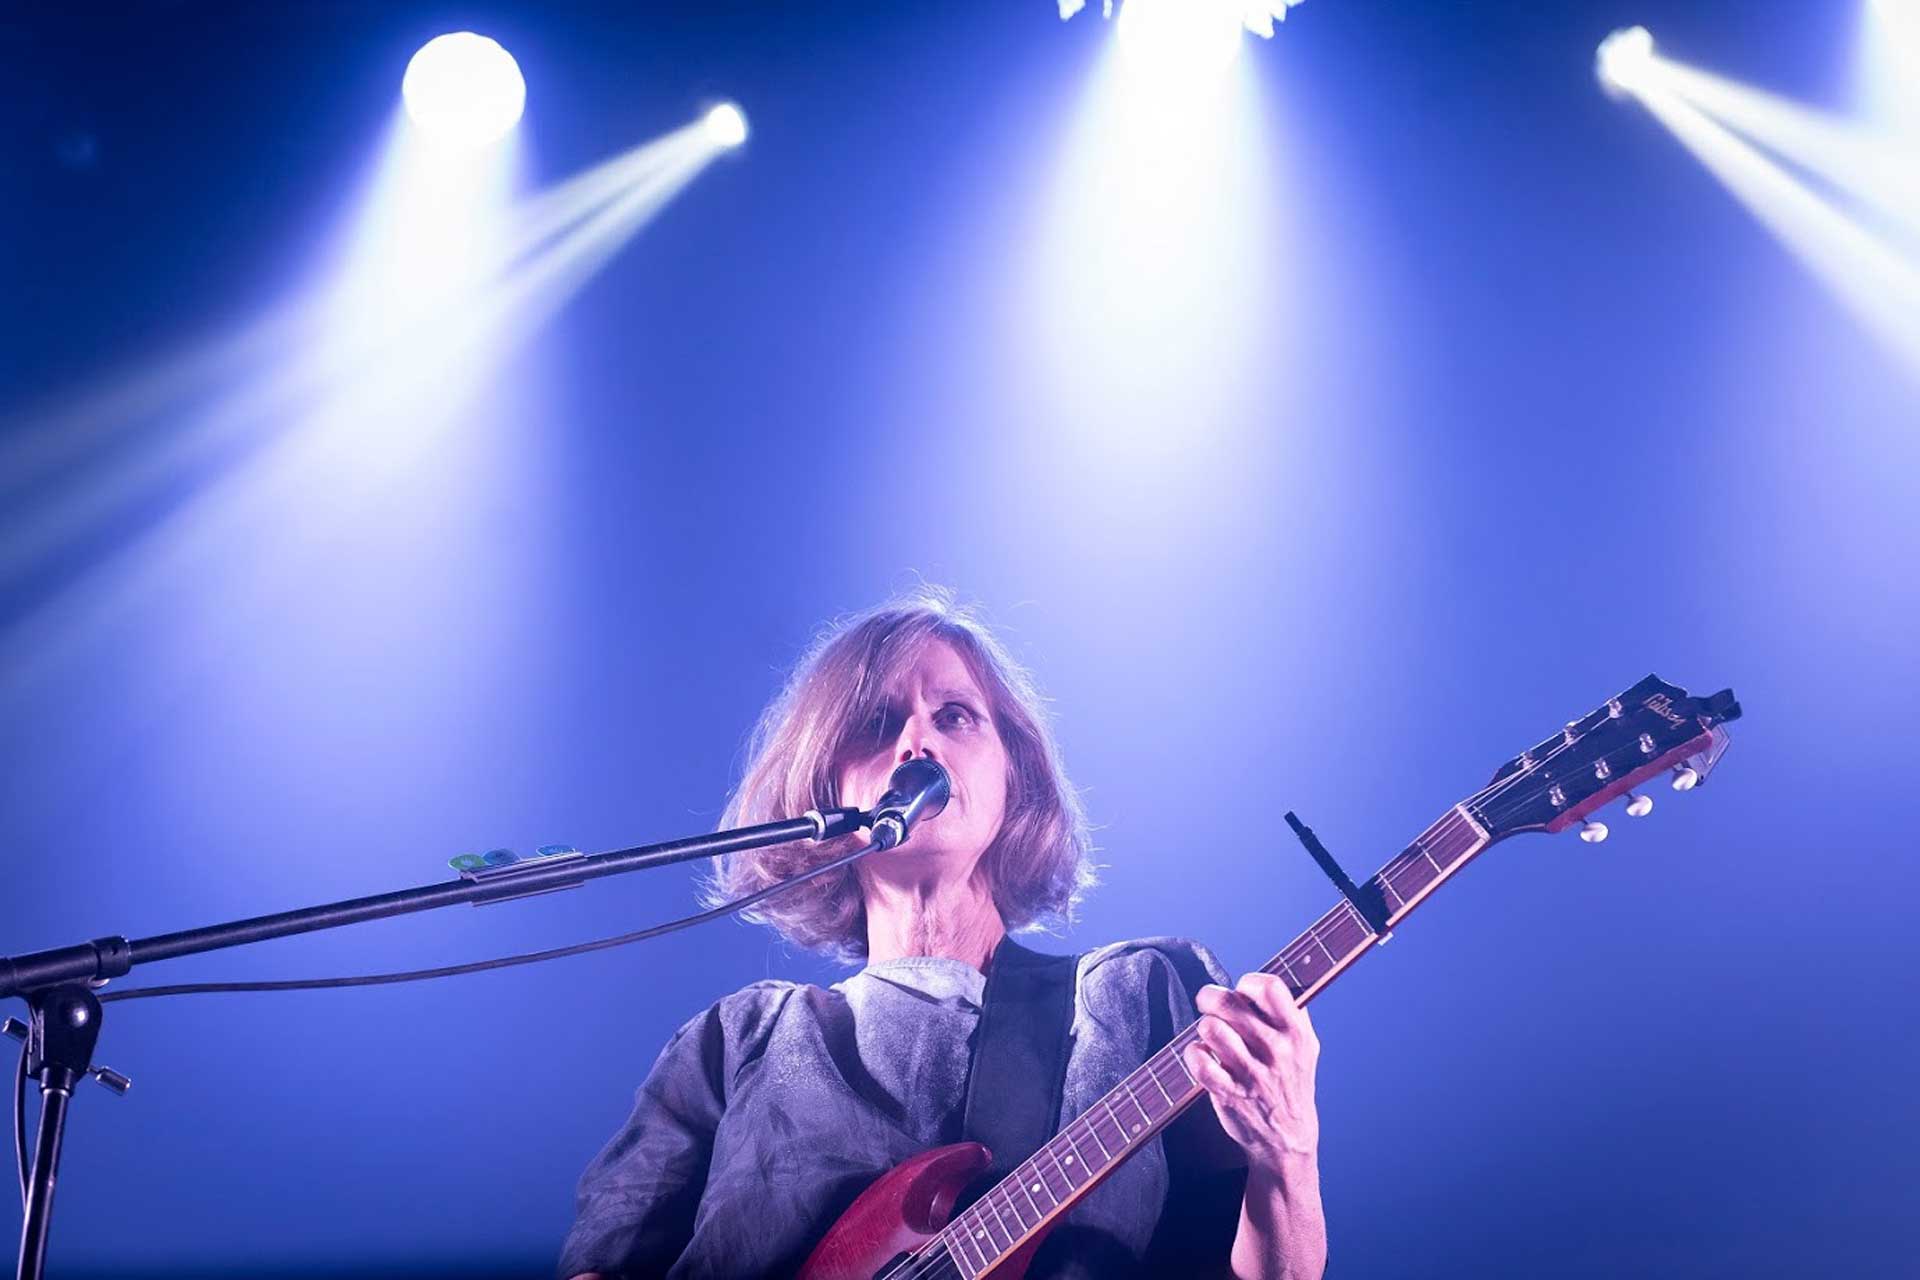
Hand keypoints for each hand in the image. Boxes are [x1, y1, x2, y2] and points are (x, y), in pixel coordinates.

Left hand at [1179, 973, 1319, 1171]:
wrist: (1288, 1140)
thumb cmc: (1291, 1081)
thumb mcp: (1305, 1047)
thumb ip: (1291, 1013)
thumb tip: (1269, 979)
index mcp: (1296, 1033)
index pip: (1270, 987)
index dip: (1248, 983)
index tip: (1243, 993)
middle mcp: (1276, 1051)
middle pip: (1228, 1002)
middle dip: (1211, 998)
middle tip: (1210, 1005)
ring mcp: (1252, 1074)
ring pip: (1210, 1028)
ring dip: (1204, 1027)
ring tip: (1211, 1035)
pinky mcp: (1229, 1095)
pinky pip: (1198, 1061)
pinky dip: (1193, 1054)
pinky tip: (1202, 1056)